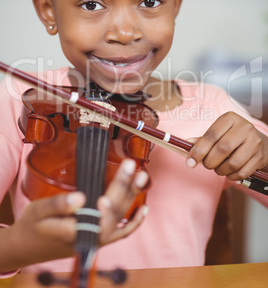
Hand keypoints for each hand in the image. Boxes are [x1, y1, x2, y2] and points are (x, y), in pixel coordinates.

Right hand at [0, 159, 148, 272]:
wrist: (28, 246)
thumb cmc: (33, 226)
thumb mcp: (38, 211)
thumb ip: (58, 205)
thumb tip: (80, 198)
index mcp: (76, 232)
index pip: (101, 212)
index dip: (115, 192)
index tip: (124, 172)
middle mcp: (91, 239)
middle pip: (114, 212)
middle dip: (125, 186)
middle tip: (132, 164)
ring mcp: (97, 240)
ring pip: (120, 219)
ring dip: (132, 197)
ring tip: (142, 177)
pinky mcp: (99, 238)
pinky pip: (121, 233)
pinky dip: (134, 223)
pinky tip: (144, 208)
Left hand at [186, 112, 267, 180]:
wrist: (260, 142)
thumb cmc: (233, 137)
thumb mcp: (219, 132)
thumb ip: (204, 139)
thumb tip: (188, 143)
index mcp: (230, 118)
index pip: (211, 135)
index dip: (198, 150)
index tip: (190, 161)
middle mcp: (244, 128)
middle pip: (222, 149)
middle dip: (209, 162)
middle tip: (207, 164)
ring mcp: (254, 142)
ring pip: (232, 163)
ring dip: (220, 170)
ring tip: (218, 168)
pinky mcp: (260, 157)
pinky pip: (242, 172)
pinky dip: (231, 176)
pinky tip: (229, 173)